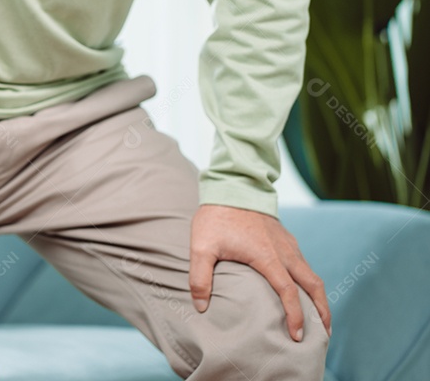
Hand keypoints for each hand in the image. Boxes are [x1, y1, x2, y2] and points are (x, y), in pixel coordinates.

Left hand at [189, 204, 330, 341]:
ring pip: (312, 275)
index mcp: (267, 257)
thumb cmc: (216, 218)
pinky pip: (305, 265)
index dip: (296, 316)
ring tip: (320, 320)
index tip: (297, 336)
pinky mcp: (287, 239)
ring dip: (319, 298)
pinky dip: (310, 283)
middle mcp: (285, 252)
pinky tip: (303, 292)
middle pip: (314, 286)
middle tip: (324, 335)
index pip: (288, 292)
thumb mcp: (201, 247)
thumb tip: (201, 307)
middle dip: (322, 312)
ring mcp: (289, 245)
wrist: (232, 187)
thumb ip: (199, 277)